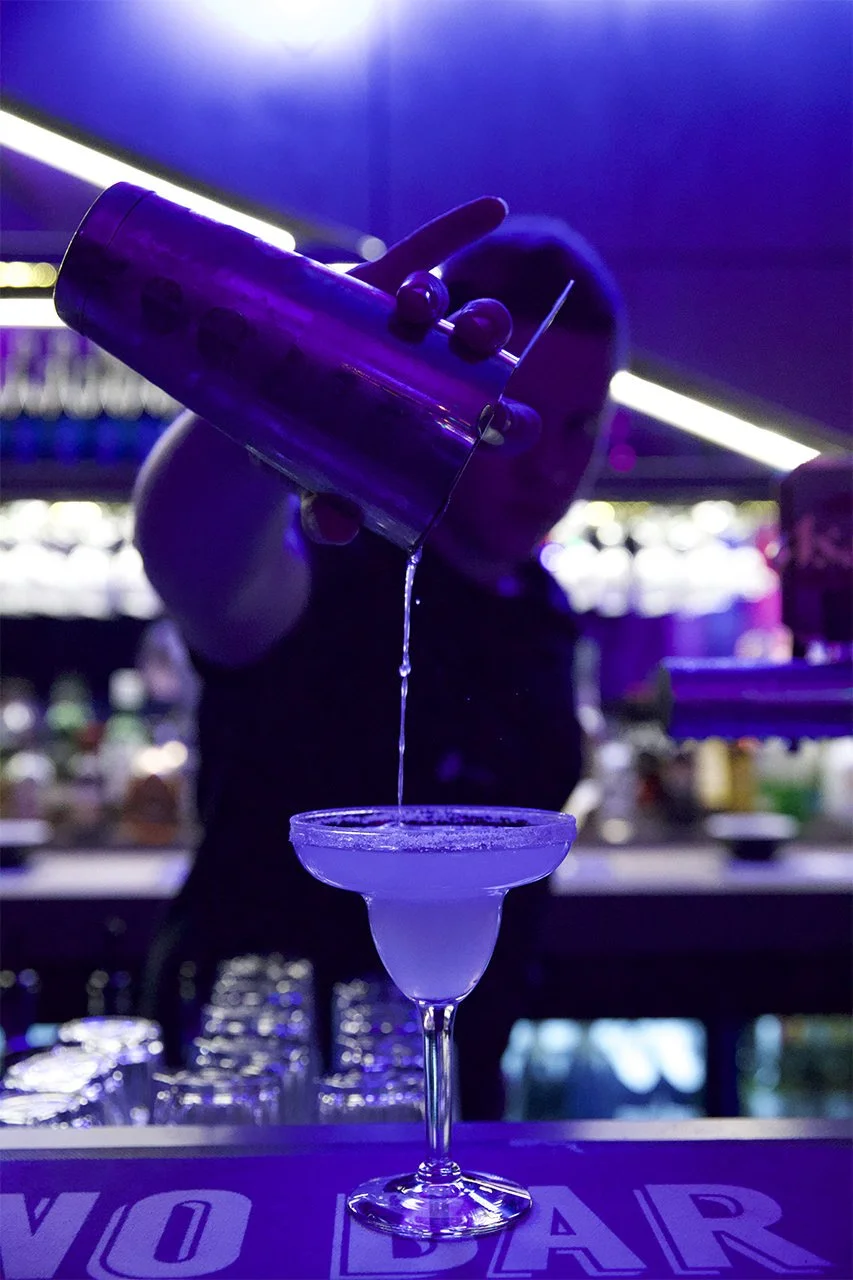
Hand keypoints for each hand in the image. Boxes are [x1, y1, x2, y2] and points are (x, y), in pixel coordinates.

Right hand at [301, 197, 539, 544]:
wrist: (255, 396)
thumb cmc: (301, 450)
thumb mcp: (308, 483)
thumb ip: (325, 510)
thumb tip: (334, 529)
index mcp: (433, 419)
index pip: (486, 420)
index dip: (509, 422)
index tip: (515, 427)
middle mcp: (431, 367)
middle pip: (477, 354)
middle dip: (488, 352)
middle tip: (481, 360)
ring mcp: (405, 324)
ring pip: (448, 305)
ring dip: (456, 302)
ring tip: (430, 307)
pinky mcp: (374, 284)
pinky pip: (422, 251)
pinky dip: (458, 229)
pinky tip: (495, 209)